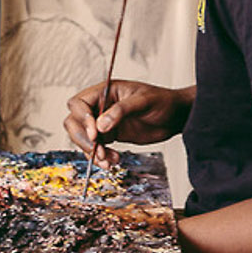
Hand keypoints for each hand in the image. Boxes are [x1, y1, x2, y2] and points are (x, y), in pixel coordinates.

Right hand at [64, 80, 190, 163]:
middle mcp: (100, 106)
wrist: (176, 117)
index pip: (79, 103)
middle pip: (74, 122)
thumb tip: (100, 125)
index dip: (82, 119)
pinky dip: (100, 157)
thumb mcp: (143, 101)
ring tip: (108, 160)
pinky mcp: (110, 135)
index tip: (95, 134)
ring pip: (83, 138)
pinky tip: (112, 161)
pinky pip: (96, 148)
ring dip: (91, 152)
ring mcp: (104, 122)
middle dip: (83, 139)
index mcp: (105, 91)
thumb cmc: (163, 101)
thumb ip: (121, 111)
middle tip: (97, 151)